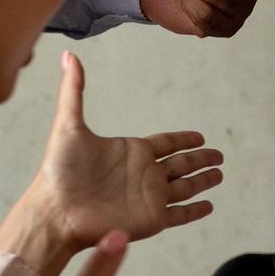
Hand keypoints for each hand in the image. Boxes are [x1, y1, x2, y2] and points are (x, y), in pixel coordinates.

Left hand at [0, 53, 222, 275]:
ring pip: (186, 187)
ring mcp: (150, 197)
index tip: (200, 137)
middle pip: (182, 164)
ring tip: (219, 175)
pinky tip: (209, 205)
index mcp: (132, 151)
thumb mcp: (68, 124)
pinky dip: (196, 210)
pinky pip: (181, 214)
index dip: (184, 140)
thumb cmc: (58, 171)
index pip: (167, 144)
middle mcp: (145, 174)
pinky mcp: (153, 219)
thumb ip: (73, 90)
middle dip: (201, 159)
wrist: (55, 211)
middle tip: (219, 155)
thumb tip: (69, 55)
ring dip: (203, 181)